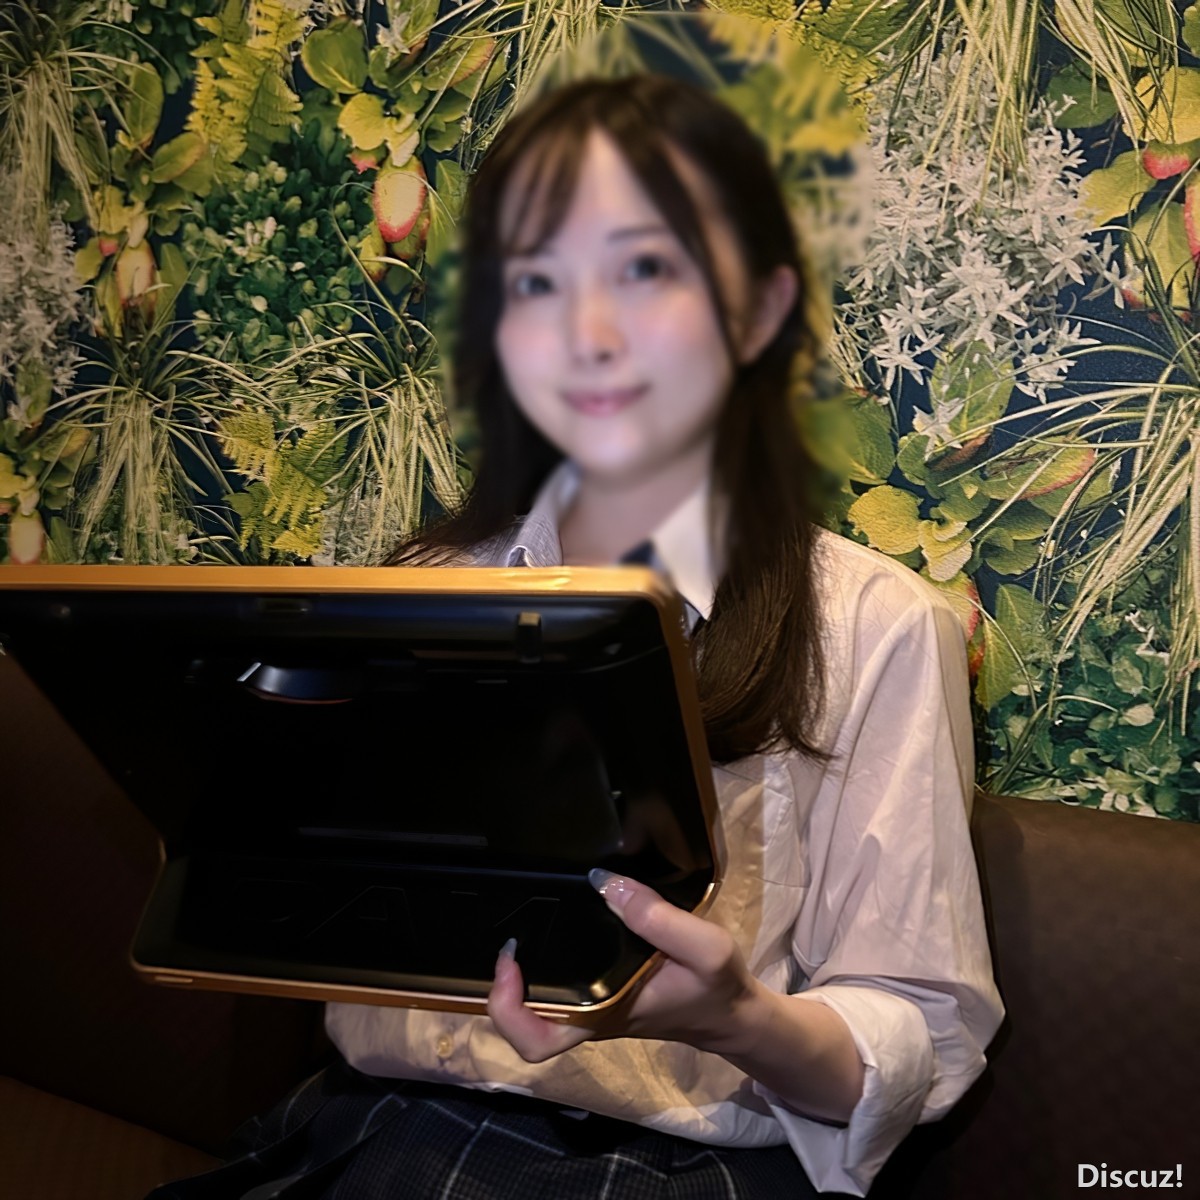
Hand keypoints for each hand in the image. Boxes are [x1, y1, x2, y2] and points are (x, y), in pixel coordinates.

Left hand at [486, 870, 766, 1063]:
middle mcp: (591, 1018)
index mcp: (605, 1015)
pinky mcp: (603, 996)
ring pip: (538, 1006)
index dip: (507, 1007)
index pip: (537, 1041)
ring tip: (524, 926)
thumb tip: (603, 882)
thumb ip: (656, 917)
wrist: (733, 1012)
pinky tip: (555, 927)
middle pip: (524, 1023)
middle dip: (501, 988)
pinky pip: (561, 989)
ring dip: (521, 977)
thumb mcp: (704, 947)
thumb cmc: (717, 986)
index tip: (509, 959)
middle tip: (510, 937)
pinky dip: (547, 967)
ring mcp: (594, 1010)